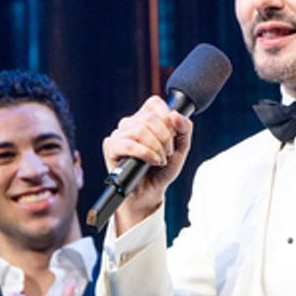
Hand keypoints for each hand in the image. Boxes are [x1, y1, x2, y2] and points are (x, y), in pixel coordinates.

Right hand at [102, 96, 192, 230]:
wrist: (150, 192)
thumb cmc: (162, 170)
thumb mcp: (181, 149)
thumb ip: (185, 129)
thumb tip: (176, 114)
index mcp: (146, 118)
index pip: (155, 103)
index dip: (168, 119)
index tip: (173, 136)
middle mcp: (131, 123)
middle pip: (149, 117)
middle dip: (165, 138)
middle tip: (167, 153)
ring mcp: (120, 134)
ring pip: (139, 129)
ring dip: (156, 147)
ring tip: (159, 160)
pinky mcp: (111, 146)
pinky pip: (128, 144)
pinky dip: (145, 153)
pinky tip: (152, 161)